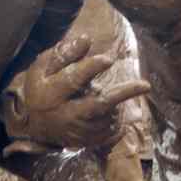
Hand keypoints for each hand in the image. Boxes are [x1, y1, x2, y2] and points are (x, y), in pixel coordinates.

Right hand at [13, 33, 149, 150]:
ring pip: (106, 117)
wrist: (34, 124)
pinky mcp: (84, 141)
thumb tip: (86, 39)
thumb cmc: (41, 88)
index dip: (91, 68)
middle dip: (122, 94)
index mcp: (51, 93)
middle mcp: (64, 114)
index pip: (73, 79)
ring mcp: (75, 130)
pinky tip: (116, 109)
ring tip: (122, 92)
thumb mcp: (43, 68)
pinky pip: (107, 131)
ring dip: (119, 104)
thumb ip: (63, 54)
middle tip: (145, 85)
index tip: (109, 59)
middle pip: (97, 105)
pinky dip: (117, 119)